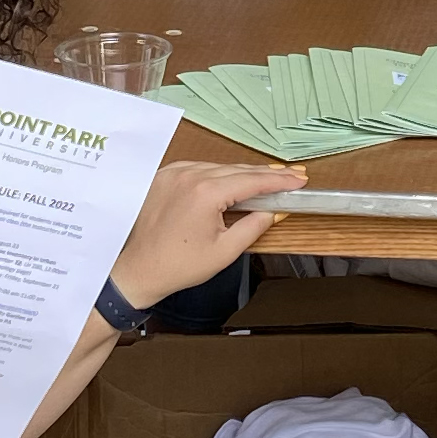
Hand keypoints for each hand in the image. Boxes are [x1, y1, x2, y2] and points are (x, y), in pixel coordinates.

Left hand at [111, 152, 304, 311]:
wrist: (137, 270)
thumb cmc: (177, 265)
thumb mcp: (225, 251)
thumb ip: (254, 226)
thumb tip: (273, 210)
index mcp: (205, 192)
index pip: (252, 180)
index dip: (279, 179)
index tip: (299, 180)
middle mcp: (189, 174)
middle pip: (237, 169)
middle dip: (265, 175)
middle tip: (290, 178)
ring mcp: (174, 172)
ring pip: (218, 167)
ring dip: (242, 174)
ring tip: (265, 181)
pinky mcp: (163, 175)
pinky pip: (199, 168)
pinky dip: (217, 174)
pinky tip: (231, 182)